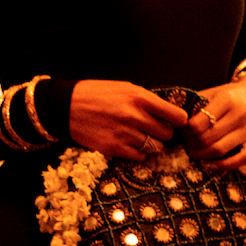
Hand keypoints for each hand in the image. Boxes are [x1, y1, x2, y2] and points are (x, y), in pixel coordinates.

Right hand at [69, 80, 187, 157]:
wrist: (66, 106)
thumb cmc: (97, 94)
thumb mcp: (125, 88)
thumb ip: (147, 101)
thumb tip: (169, 113)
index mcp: (140, 98)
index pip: (176, 116)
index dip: (179, 121)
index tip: (175, 122)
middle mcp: (135, 116)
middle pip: (168, 134)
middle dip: (165, 134)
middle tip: (157, 131)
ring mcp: (125, 134)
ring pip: (155, 147)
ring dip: (152, 144)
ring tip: (142, 137)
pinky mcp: (114, 148)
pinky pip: (140, 156)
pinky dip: (140, 153)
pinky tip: (132, 145)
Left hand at [182, 74, 245, 170]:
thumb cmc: (232, 95)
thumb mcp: (214, 93)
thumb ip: (195, 104)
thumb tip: (172, 119)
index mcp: (226, 100)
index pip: (197, 124)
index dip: (184, 132)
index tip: (180, 132)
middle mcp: (240, 115)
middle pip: (206, 139)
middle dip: (190, 144)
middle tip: (184, 143)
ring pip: (219, 151)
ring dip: (200, 156)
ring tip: (192, 152)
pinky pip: (239, 160)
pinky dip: (222, 165)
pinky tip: (209, 164)